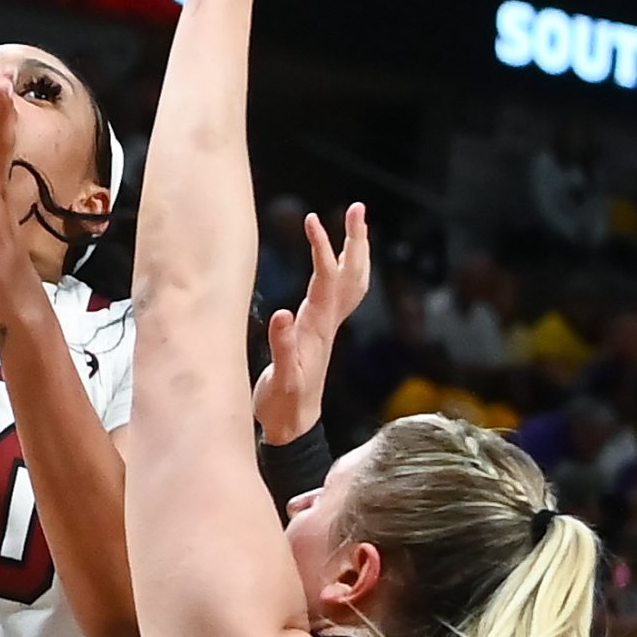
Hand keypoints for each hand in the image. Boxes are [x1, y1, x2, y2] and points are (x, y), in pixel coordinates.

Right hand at [254, 205, 370, 445]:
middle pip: (350, 275)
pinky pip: (342, 294)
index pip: (325, 280)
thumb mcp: (280, 381)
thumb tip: (281, 313)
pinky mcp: (320, 333)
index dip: (321, 249)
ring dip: (355, 251)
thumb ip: (282, 349)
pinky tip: (341, 263)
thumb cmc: (283, 406)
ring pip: (351, 282)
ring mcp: (327, 328)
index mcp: (317, 329)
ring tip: (355, 223)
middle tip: (356, 208)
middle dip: (354, 240)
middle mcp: (327, 324)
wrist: (294, 428)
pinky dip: (345, 271)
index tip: (311, 221)